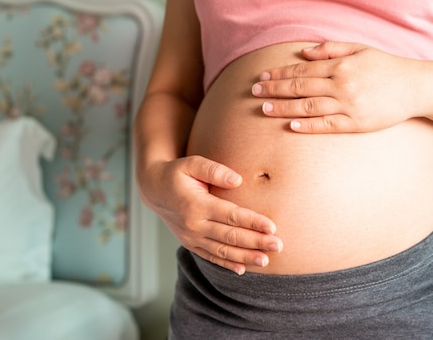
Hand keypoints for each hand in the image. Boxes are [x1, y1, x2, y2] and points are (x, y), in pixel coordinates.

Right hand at [137, 155, 282, 274]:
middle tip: (278, 245)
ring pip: (222, 250)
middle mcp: (194, 224)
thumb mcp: (192, 164)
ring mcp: (191, 237)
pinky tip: (242, 269)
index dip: (252, 222)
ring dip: (245, 256)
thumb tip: (238, 180)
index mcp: (197, 205)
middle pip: (230, 236)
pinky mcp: (190, 243)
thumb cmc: (176, 173)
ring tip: (266, 260)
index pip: (230, 215)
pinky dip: (226, 264)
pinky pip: (210, 256)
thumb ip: (214, 170)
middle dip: (255, 242)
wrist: (154, 190)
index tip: (272, 226)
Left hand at [251, 42, 420, 132]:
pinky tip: (291, 126)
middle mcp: (342, 84)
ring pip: (309, 107)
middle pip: (300, 87)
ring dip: (284, 109)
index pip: (302, 69)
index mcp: (341, 65)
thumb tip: (303, 52)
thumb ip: (331, 48)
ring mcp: (350, 105)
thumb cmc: (386, 66)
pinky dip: (308, 126)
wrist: (416, 87)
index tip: (262, 77)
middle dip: (274, 90)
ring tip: (264, 110)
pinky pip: (327, 125)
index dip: (279, 74)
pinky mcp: (357, 123)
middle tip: (254, 93)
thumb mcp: (360, 49)